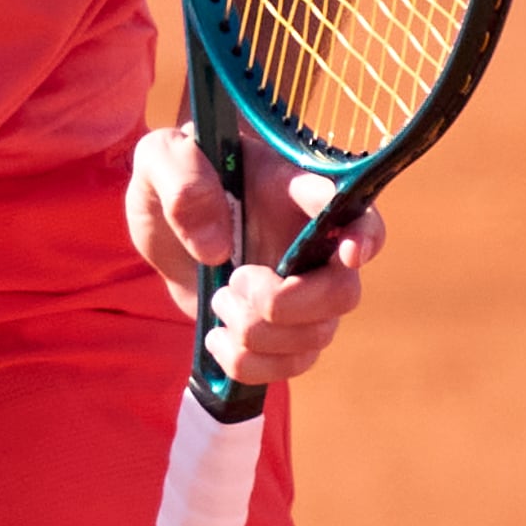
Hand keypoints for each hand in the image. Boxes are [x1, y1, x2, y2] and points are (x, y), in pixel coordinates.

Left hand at [125, 127, 384, 391]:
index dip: (365, 236)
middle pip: (343, 293)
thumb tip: (215, 248)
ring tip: (219, 299)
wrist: (165, 226)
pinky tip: (217, 336)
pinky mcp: (281, 330)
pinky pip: (289, 367)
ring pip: (317, 337)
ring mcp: (303, 291)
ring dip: (257, 332)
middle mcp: (312, 244)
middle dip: (286, 304)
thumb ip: (182, 182)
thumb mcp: (161, 157)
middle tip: (236, 280)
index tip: (347, 254)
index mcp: (294, 190)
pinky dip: (247, 363)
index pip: (354, 212)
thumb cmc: (176, 176)